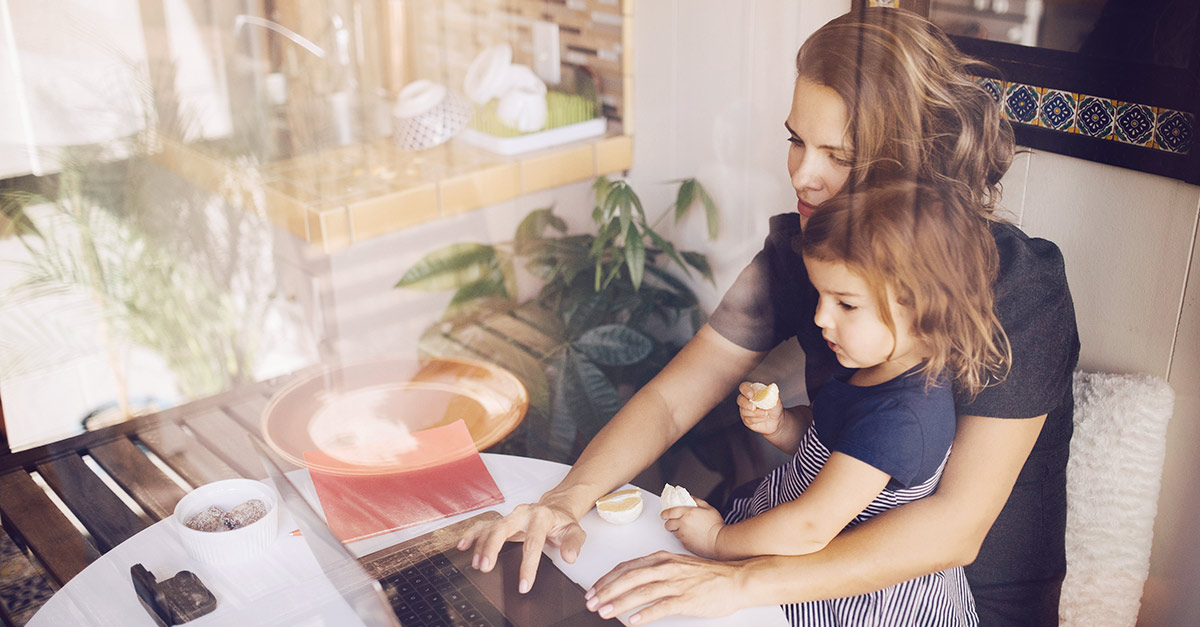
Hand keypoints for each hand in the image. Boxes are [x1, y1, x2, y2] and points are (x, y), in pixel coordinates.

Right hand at [455, 499, 585, 593]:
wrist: (555, 509)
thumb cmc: (561, 522)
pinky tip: (463, 545)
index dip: (528, 566)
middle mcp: (522, 514)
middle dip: (492, 548)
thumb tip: (569, 556)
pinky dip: (471, 534)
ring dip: (481, 546)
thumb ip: (573, 543)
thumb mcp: (574, 531)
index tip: (524, 584)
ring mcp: (510, 516)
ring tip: (476, 564)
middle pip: (503, 529)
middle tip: (486, 568)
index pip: (533, 543)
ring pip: (490, 527)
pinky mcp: (502, 520)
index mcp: (541, 516)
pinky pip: (483, 525)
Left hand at [585, 551, 745, 623]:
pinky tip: (635, 620)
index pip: (626, 567)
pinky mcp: (688, 599)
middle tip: (592, 602)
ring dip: (621, 602)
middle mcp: (667, 568)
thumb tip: (630, 583)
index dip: (607, 579)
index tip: (593, 590)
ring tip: (605, 611)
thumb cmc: (707, 575)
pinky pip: (663, 606)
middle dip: (607, 590)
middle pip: (630, 578)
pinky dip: (647, 613)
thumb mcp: (676, 565)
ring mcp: (677, 583)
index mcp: (661, 559)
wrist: (736, 579)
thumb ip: (654, 572)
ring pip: (642, 591)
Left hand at [662, 498, 723, 557]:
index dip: (664, 513)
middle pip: (668, 524)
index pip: (668, 512)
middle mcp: (683, 524)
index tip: (664, 514)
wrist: (719, 541)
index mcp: (687, 513)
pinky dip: (683, 538)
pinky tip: (691, 536)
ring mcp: (683, 535)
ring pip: (674, 533)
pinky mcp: (685, 544)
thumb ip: (697, 501)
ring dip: (677, 530)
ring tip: (687, 529)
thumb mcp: (709, 508)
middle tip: (675, 522)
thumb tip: (691, 498)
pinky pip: (680, 540)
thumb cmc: (716, 525)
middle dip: (670, 522)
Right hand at [737, 381, 783, 437]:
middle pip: (739, 399)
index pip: (743, 387)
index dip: (746, 390)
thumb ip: (772, 393)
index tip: (752, 395)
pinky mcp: (746, 419)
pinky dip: (758, 419)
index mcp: (752, 391)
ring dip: (756, 413)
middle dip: (746, 404)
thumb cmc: (774, 407)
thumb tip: (772, 388)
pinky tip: (765, 417)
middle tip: (753, 407)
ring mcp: (745, 410)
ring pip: (744, 411)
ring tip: (766, 413)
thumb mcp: (775, 399)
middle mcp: (746, 400)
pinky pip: (748, 419)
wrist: (776, 420)